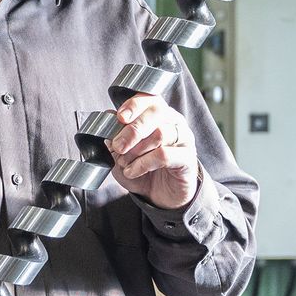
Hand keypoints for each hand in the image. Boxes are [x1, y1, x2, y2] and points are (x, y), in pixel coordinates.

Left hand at [107, 94, 199, 208]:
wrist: (161, 196)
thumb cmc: (144, 170)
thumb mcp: (123, 153)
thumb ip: (116, 136)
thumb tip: (108, 121)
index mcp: (159, 115)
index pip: (150, 99)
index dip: (134, 105)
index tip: (120, 117)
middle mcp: (174, 122)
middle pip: (156, 113)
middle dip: (133, 129)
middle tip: (118, 146)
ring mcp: (183, 139)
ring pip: (160, 133)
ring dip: (136, 149)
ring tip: (124, 162)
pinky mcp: (187, 158)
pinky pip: (164, 155)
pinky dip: (143, 163)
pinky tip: (133, 171)